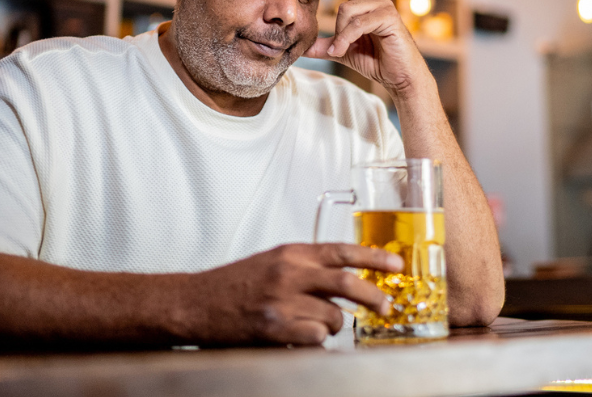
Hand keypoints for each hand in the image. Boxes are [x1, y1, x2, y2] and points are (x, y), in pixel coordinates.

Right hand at [181, 243, 402, 345]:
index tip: (396, 266)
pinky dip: (316, 340)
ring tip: (314, 324)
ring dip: (334, 325)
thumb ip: (307, 265)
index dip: (375, 257)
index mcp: (292, 253)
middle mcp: (290, 274)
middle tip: (385, 307)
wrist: (194, 303)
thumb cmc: (233, 284)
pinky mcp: (275, 328)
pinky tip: (299, 335)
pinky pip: (316, 337)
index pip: (343, 250)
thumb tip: (348, 278)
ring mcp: (282, 302)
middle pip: (348, 283)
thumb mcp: (273, 261)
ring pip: (334, 317)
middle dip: (374, 297)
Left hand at [303, 0, 432, 99]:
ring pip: (347, 8)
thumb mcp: (343, 51)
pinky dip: (346, 38)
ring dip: (338, 33)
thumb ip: (325, 46)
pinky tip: (341, 50)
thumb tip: (303, 48)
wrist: (400, 77)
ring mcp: (383, 6)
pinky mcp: (389, 18)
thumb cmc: (376, 61)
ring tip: (337, 50)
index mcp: (363, 1)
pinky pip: (358, 23)